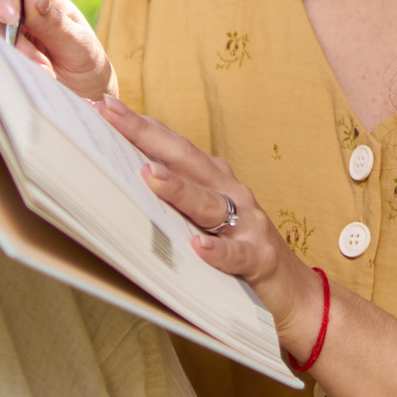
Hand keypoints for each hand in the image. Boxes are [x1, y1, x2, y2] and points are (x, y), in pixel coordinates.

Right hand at [0, 0, 113, 102]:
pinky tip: (29, 83)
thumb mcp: (80, 44)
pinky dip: (3, 73)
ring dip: (10, 58)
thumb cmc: (84, 64)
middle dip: (4, 34)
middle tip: (37, 61)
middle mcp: (4, 9)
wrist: (84, 100)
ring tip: (45, 75)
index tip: (12, 15)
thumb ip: (55, 21)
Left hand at [96, 96, 324, 354]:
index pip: (172, 146)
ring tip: (150, 175)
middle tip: (111, 115)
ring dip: (178, 188)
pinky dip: (218, 250)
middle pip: (185, 159)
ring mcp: (248, 223)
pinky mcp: (260, 257)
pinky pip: (236, 253)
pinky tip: (199, 246)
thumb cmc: (236, 250)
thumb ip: (169, 202)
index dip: (140, 125)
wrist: (291, 290)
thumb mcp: (201, 219)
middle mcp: (230, 191)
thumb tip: (115, 187)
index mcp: (212, 179)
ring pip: (208, 202)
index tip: (104, 106)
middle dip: (146, 135)